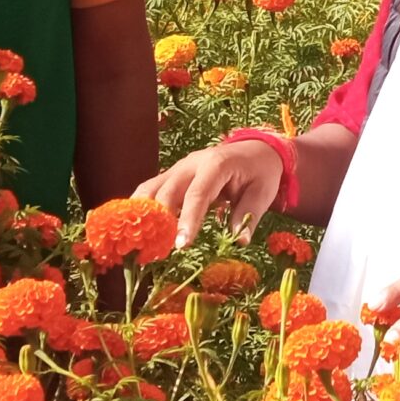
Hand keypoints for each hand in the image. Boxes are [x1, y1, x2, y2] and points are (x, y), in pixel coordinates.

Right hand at [133, 137, 283, 247]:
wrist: (254, 149)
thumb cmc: (260, 172)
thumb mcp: (263, 192)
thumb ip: (249, 214)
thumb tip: (240, 240)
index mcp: (216, 164)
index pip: (197, 194)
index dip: (187, 219)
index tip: (181, 245)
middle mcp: (191, 164)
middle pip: (167, 191)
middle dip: (160, 221)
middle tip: (158, 251)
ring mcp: (177, 168)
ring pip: (150, 188)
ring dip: (143, 214)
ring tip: (141, 243)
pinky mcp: (170, 176)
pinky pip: (149, 190)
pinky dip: (141, 209)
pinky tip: (136, 229)